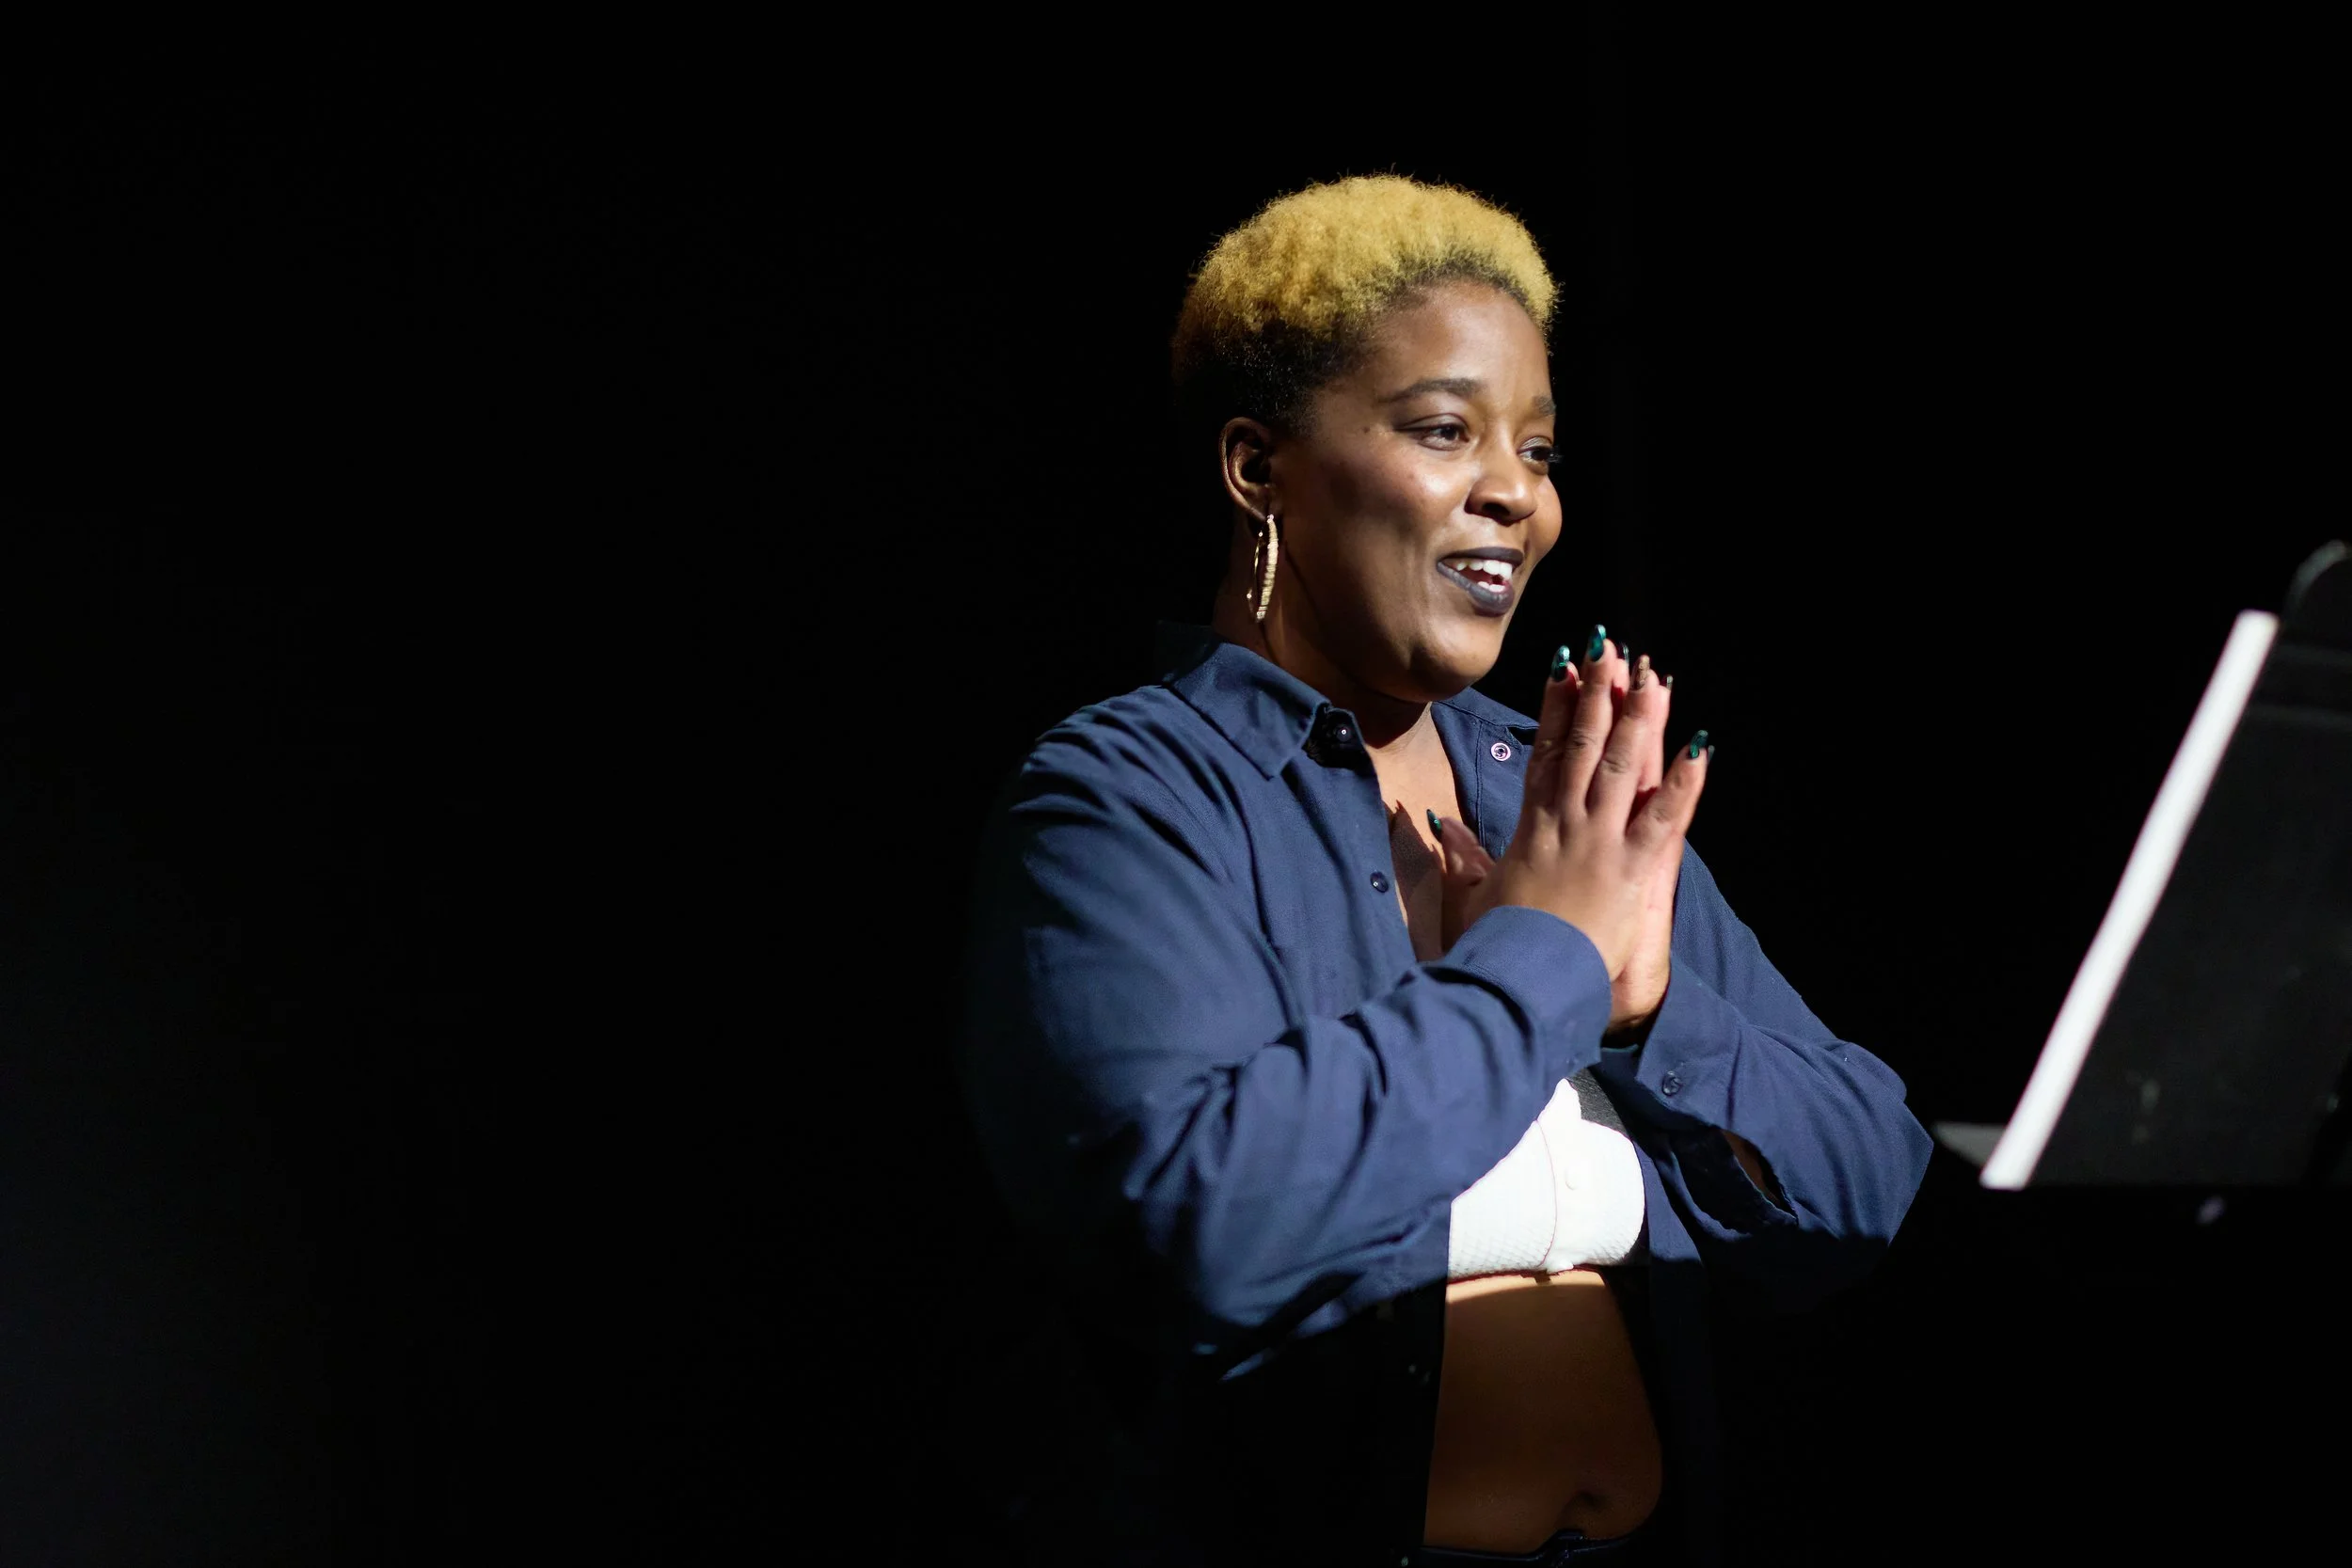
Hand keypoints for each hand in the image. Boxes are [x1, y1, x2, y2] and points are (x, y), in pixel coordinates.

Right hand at [1433, 636, 1705, 990]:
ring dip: (1639, 719)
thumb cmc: (1495, 943)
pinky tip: (1702, 745)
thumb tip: (1429, 821)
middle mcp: (1567, 822)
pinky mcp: (1630, 868)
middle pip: (1585, 745)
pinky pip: (1664, 818)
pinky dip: (1685, 783)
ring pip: (1623, 767)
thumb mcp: (1472, 893)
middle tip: (1609, 648)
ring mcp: (1600, 841)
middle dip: (1598, 694)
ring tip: (1653, 677)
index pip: (1547, 754)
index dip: (1556, 708)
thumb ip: (1458, 852)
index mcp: (1532, 826)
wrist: (1517, 978)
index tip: (1564, 669)